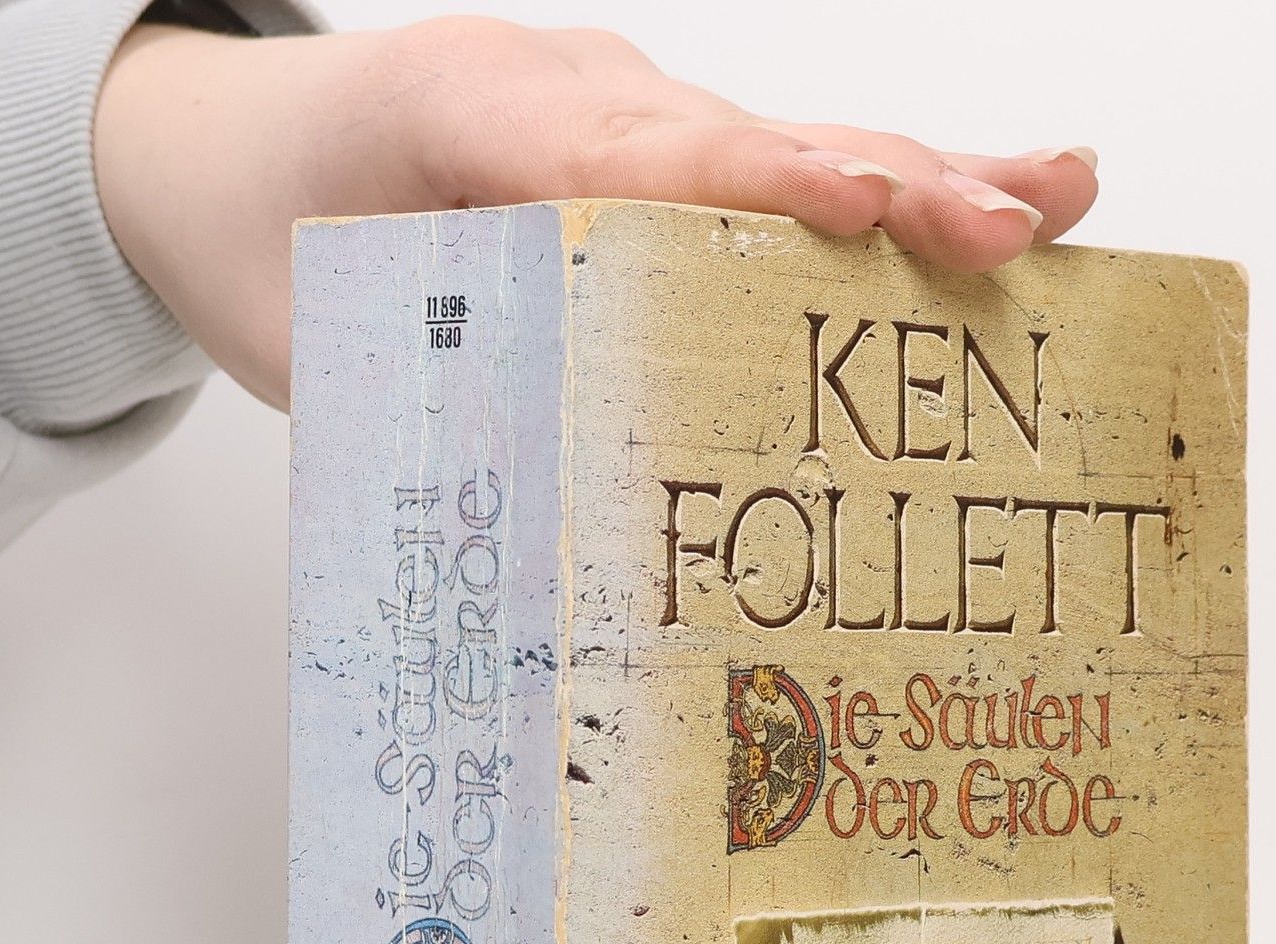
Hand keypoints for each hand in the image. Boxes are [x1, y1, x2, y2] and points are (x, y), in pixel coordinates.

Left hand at [93, 16, 1099, 408]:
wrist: (222, 159)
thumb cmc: (271, 234)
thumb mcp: (315, 322)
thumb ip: (425, 377)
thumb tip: (556, 505)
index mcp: (484, 123)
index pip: (639, 155)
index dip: (755, 186)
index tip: (854, 210)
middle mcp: (582, 106)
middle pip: (754, 144)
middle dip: (888, 186)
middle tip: (1006, 229)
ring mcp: (630, 125)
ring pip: (791, 154)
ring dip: (928, 182)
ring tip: (1053, 203)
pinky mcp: (656, 167)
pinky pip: (775, 185)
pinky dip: (882, 205)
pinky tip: (984, 216)